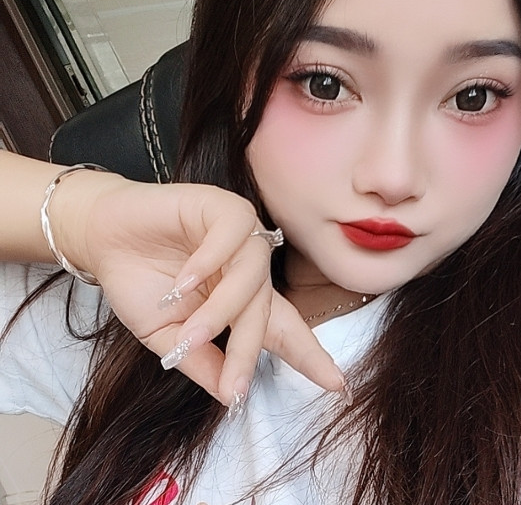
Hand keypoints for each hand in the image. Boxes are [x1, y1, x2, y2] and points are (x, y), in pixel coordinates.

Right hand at [53, 173, 344, 406]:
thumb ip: (201, 362)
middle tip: (235, 387)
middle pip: (265, 309)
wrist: (103, 239)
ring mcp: (238, 236)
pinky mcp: (221, 206)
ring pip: (253, 273)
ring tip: (193, 332)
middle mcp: (247, 268)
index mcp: (241, 299)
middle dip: (249, 350)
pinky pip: (232, 233)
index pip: (283, 328)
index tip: (337, 385)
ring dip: (224, 309)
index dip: (309, 355)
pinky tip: (184, 281)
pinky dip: (210, 259)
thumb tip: (231, 395)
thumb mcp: (166, 337)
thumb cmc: (138, 284)